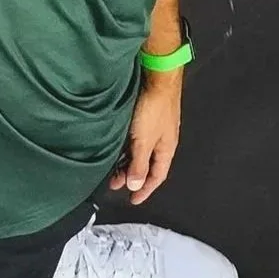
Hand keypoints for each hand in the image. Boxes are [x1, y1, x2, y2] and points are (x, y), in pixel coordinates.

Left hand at [111, 76, 180, 203]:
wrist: (158, 77)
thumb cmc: (153, 108)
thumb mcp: (143, 141)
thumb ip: (139, 163)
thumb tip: (136, 185)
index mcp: (166, 149)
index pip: (157, 176)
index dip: (145, 190)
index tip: (133, 200)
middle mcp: (162, 141)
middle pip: (148, 166)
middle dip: (132, 177)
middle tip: (115, 184)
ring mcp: (155, 129)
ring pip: (141, 153)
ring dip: (128, 163)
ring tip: (112, 169)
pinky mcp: (147, 118)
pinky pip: (137, 141)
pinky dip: (128, 150)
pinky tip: (117, 149)